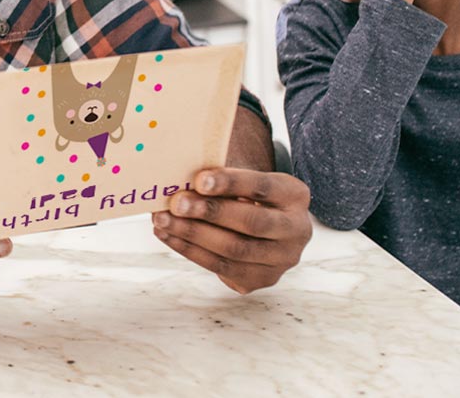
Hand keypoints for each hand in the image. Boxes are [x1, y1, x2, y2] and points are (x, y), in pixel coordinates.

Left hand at [152, 167, 311, 293]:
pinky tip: (168, 236)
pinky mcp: (262, 279)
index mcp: (295, 195)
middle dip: (210, 213)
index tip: (199, 179)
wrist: (266, 227)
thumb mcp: (244, 181)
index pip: (263, 187)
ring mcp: (282, 260)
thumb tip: (178, 179)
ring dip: (192, 234)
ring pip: (234, 250)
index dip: (231, 184)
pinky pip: (222, 267)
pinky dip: (191, 251)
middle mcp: (297, 230)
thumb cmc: (245, 194)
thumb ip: (220, 179)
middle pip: (252, 223)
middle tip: (176, 203)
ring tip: (162, 220)